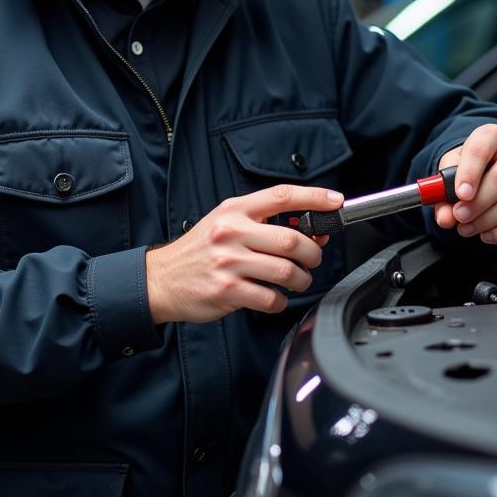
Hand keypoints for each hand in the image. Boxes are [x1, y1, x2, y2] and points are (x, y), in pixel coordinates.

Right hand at [145, 184, 343, 323]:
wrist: (162, 278)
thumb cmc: (200, 249)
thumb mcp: (226, 222)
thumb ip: (263, 222)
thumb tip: (310, 230)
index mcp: (234, 210)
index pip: (282, 196)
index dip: (314, 197)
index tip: (335, 202)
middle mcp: (231, 232)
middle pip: (292, 240)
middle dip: (313, 253)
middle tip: (312, 258)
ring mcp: (229, 262)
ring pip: (286, 271)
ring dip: (302, 279)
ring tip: (298, 280)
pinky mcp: (227, 291)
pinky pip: (271, 298)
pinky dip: (280, 301)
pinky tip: (274, 297)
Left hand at [432, 124, 496, 244]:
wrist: (496, 171)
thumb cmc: (473, 168)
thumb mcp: (452, 172)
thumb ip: (443, 194)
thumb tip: (445, 218)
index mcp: (493, 135)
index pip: (481, 150)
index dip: (470, 173)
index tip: (461, 195)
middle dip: (478, 203)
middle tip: (460, 217)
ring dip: (487, 221)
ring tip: (467, 228)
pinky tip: (487, 234)